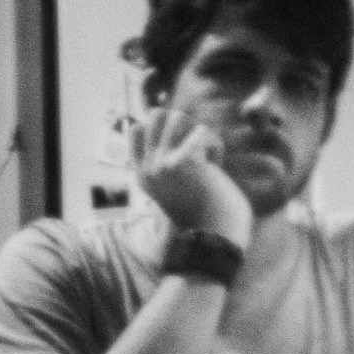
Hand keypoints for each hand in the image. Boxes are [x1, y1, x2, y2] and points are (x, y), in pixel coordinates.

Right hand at [130, 107, 251, 247]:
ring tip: (207, 157)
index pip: (136, 128)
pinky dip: (216, 146)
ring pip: (178, 116)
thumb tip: (177, 124)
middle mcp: (148, 168)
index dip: (164, 129)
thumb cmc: (205, 213)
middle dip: (182, 124)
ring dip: (199, 133)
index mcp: (142, 175)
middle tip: (197, 150)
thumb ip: (172, 163)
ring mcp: (163, 164)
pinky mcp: (185, 161)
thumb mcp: (178, 187)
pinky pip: (204, 132)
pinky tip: (217, 167)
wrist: (216, 238)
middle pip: (157, 115)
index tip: (182, 151)